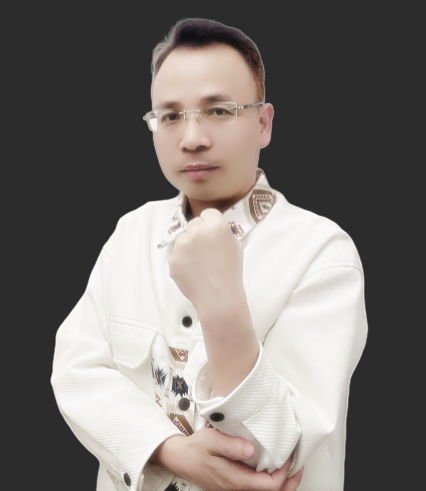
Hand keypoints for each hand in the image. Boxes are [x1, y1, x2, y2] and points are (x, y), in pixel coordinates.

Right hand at [150, 429, 302, 490]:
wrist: (179, 458)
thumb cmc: (195, 449)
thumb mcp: (211, 441)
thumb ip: (231, 445)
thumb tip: (251, 449)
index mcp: (234, 480)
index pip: (268, 485)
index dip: (283, 473)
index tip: (289, 456)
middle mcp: (236, 489)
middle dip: (289, 483)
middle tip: (299, 466)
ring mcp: (235, 489)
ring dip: (281, 483)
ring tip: (291, 468)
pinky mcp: (233, 485)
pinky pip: (257, 489)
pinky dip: (270, 481)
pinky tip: (273, 468)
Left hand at [168, 208, 243, 311]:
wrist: (219, 297)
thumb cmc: (231, 272)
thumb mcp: (236, 245)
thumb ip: (224, 232)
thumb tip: (213, 230)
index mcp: (215, 225)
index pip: (208, 213)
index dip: (210, 224)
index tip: (212, 234)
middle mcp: (196, 231)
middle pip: (194, 224)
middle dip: (198, 234)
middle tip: (206, 250)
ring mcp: (182, 245)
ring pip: (183, 239)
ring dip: (189, 247)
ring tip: (200, 263)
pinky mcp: (173, 258)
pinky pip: (177, 254)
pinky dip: (182, 261)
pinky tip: (193, 271)